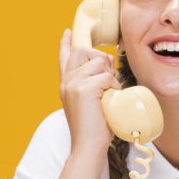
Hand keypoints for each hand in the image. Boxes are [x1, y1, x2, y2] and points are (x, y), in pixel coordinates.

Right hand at [58, 29, 119, 155]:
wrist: (88, 146)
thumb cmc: (94, 127)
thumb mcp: (93, 100)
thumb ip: (95, 82)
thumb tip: (108, 61)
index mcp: (66, 84)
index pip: (63, 57)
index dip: (65, 43)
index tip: (67, 31)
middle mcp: (66, 81)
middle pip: (81, 51)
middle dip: (99, 58)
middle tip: (107, 77)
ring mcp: (72, 83)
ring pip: (98, 62)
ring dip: (110, 75)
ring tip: (109, 94)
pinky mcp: (83, 89)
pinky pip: (106, 76)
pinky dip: (114, 86)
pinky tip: (111, 99)